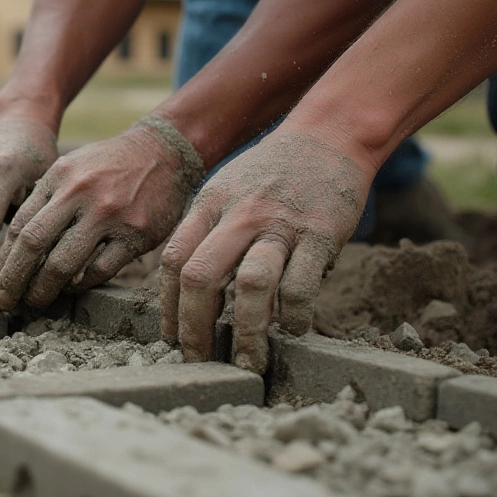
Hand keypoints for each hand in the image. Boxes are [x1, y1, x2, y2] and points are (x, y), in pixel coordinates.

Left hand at [0, 116, 202, 310]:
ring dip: (43, 288)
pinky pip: (99, 269)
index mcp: (58, 177)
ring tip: (34, 300)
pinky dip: (80, 284)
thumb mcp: (70, 167)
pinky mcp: (135, 233)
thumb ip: (44, 198)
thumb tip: (12, 243)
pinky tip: (71, 289)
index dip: (2, 258)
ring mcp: (108, 214)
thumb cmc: (107, 165)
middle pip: (32, 244)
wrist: (162, 152)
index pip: (18, 224)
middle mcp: (80, 193)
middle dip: (12, 278)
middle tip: (4, 300)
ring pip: (63, 262)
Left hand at [159, 130, 370, 372]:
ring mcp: (280, 224)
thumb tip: (184, 290)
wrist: (328, 135)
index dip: (168, 305)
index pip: (174, 260)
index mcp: (210, 205)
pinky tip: (293, 328)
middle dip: (195, 327)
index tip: (171, 337)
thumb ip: (204, 231)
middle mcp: (240, 214)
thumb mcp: (224, 190)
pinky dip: (294, 315)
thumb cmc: (271, 172)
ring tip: (247, 361)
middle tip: (199, 360)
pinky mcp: (320, 234)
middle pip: (202, 276)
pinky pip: (301, 284)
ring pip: (252, 285)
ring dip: (246, 331)